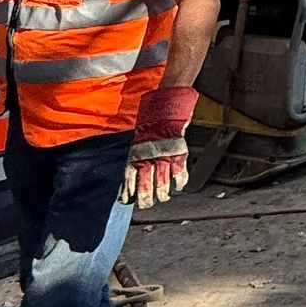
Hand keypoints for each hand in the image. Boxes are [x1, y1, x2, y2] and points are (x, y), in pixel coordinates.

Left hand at [124, 85, 197, 208]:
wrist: (167, 101)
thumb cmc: (153, 116)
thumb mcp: (141, 133)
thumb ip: (139, 149)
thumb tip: (135, 165)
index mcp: (137, 150)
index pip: (129, 174)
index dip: (128, 188)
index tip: (126, 199)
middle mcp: (149, 154)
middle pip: (145, 181)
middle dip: (144, 195)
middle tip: (145, 205)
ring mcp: (164, 153)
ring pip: (162, 178)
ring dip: (162, 191)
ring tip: (162, 199)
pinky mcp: (178, 150)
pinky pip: (179, 169)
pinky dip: (179, 179)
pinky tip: (179, 186)